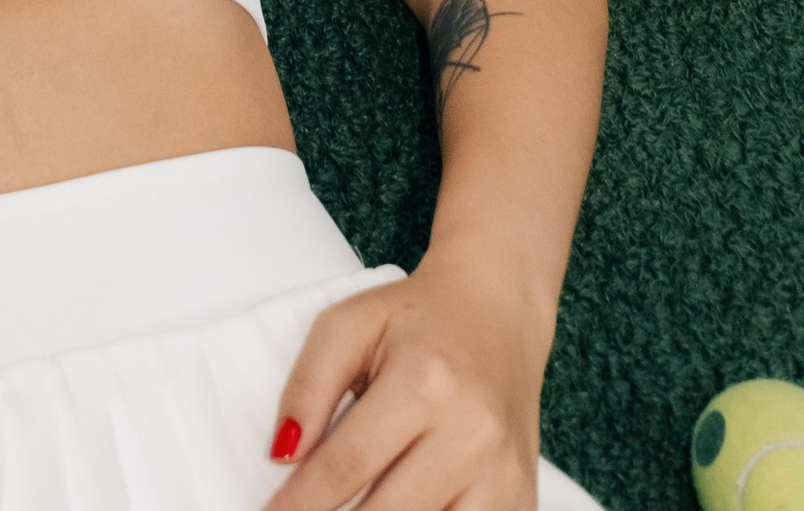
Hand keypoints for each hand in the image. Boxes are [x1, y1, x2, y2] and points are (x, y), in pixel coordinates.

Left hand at [269, 253, 548, 510]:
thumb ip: (308, 385)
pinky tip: (399, 509)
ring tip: (349, 510)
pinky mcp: (521, 501)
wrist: (498, 312)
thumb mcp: (349, 324)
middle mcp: (472, 434)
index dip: (298, 504)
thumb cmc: (422, 319)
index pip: (345, 465)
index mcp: (425, 382)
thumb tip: (283, 452)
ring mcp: (503, 476)